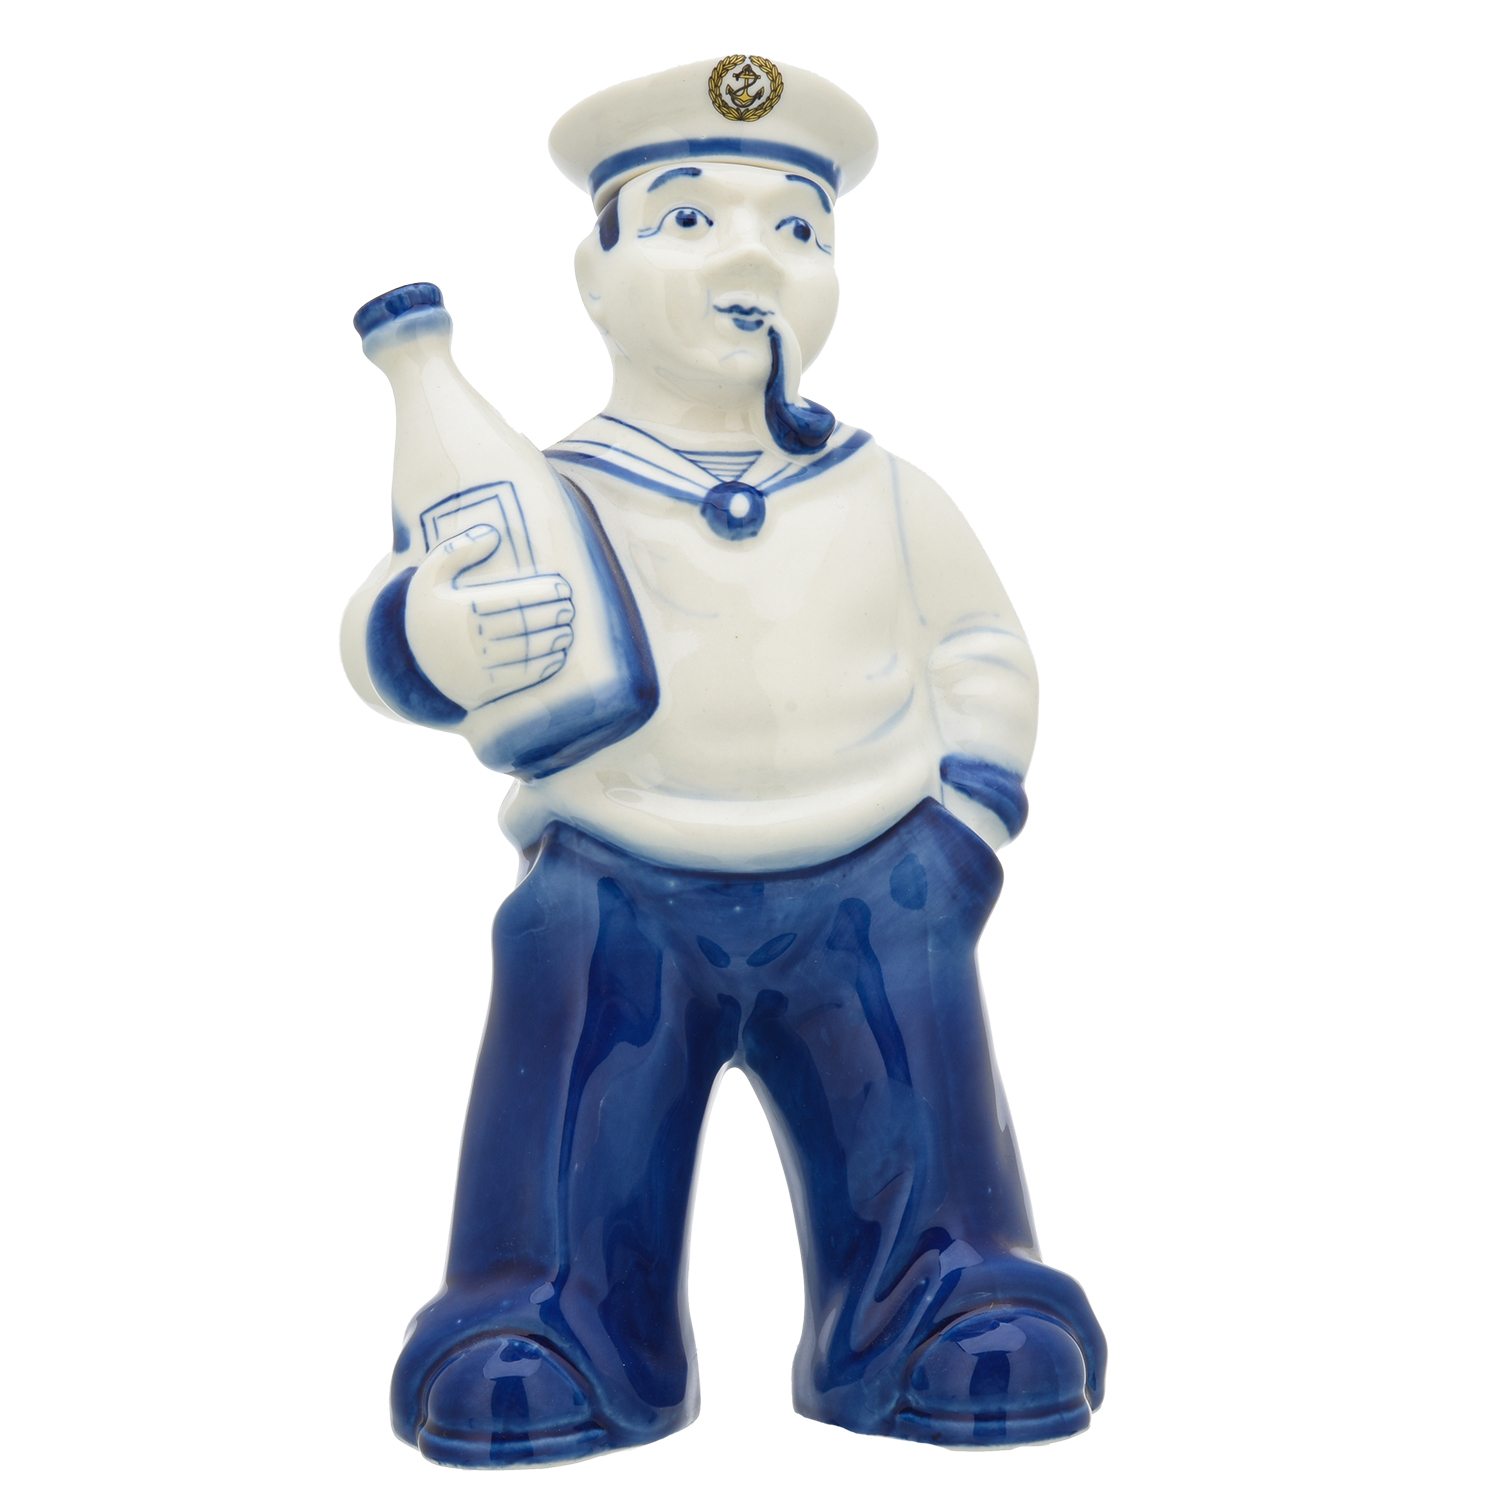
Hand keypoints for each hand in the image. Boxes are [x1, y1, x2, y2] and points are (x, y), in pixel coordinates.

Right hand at [404, 526, 573, 709]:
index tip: (562, 589)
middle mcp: (470, 640)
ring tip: (567, 630)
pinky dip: (544, 667)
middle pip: (524, 626)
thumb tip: (492, 534)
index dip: (542, 594)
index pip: (512, 599)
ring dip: (553, 641)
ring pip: (526, 652)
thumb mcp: (431, 574)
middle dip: (552, 616)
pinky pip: (521, 678)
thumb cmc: (428, 610)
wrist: (408, 659)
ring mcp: (477, 667)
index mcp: (461, 610)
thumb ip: (458, 550)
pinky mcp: (483, 689)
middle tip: (569, 609)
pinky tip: (557, 655)